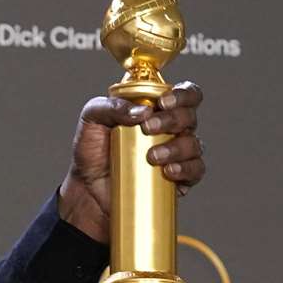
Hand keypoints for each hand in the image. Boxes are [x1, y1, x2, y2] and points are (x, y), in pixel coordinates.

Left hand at [56, 81, 204, 243]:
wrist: (87, 188)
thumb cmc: (92, 151)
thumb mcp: (92, 119)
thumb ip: (111, 106)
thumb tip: (142, 111)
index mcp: (158, 109)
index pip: (185, 94)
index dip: (182, 95)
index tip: (163, 103)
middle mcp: (173, 130)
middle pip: (189, 117)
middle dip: (172, 120)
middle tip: (148, 128)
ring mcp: (177, 155)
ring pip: (194, 145)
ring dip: (177, 148)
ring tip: (152, 156)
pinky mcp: (178, 179)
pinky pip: (195, 171)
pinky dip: (186, 169)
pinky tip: (169, 171)